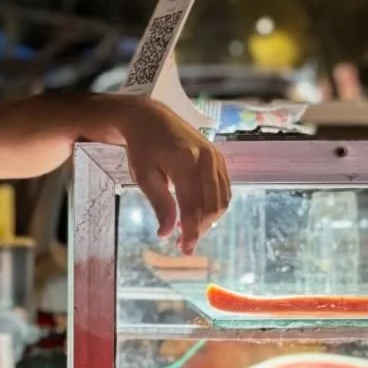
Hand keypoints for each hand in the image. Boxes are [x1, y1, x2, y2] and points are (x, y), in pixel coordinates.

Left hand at [112, 98, 230, 252]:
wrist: (151, 118)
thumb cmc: (143, 147)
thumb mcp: (143, 176)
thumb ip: (159, 203)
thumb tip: (166, 233)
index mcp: (185, 161)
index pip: (193, 206)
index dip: (190, 231)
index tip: (184, 248)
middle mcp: (206, 158)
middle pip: (213, 205)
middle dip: (200, 229)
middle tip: (183, 243)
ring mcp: (215, 157)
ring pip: (222, 199)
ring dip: (208, 219)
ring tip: (188, 228)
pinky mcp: (219, 158)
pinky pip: (224, 189)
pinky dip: (214, 205)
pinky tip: (197, 213)